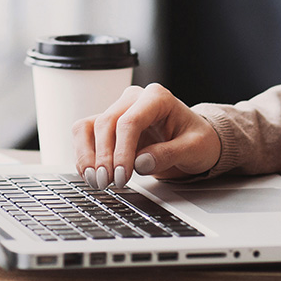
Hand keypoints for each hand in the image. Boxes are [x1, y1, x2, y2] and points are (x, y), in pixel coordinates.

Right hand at [72, 83, 221, 188]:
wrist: (194, 141)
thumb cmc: (197, 139)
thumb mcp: (194, 148)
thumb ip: (169, 153)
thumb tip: (140, 163)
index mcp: (157, 97)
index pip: (130, 121)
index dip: (122, 150)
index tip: (122, 176)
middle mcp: (134, 99)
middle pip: (106, 123)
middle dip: (104, 156)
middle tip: (108, 183)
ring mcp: (120, 110)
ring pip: (89, 126)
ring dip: (87, 155)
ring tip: (95, 181)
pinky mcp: (110, 127)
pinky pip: (86, 135)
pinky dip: (83, 155)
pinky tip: (90, 174)